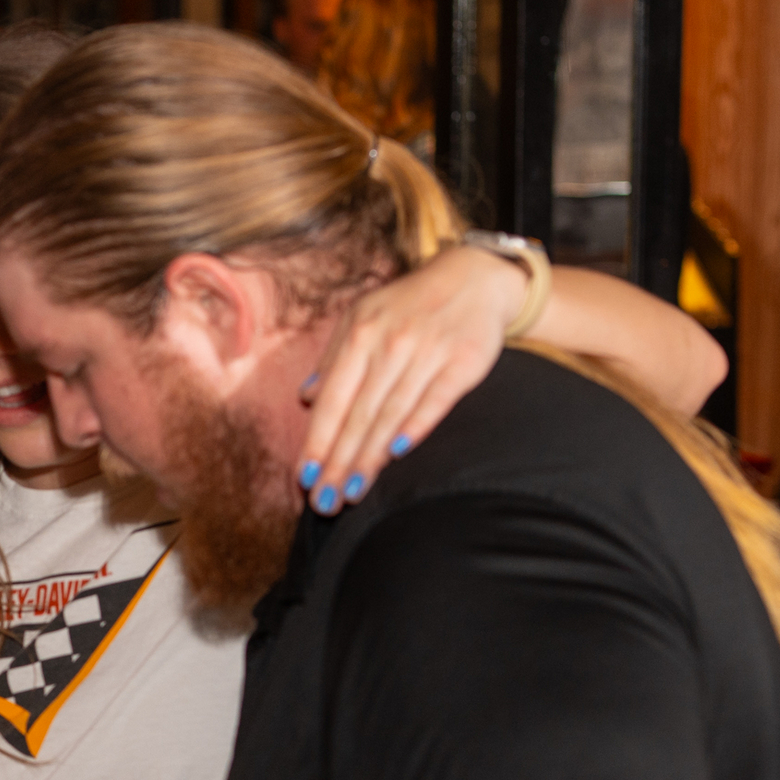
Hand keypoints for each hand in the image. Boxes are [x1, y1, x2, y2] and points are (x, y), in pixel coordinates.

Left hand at [297, 243, 524, 514]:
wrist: (475, 276)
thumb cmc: (410, 304)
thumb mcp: (365, 317)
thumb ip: (335, 358)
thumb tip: (307, 397)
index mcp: (361, 335)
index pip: (333, 400)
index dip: (317, 441)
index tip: (304, 478)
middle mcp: (391, 344)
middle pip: (359, 414)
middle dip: (338, 462)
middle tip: (325, 502)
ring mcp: (428, 352)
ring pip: (392, 414)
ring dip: (370, 458)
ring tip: (352, 492)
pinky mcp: (463, 361)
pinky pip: (435, 401)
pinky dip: (415, 426)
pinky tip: (397, 454)